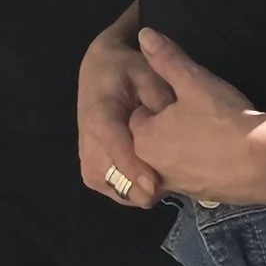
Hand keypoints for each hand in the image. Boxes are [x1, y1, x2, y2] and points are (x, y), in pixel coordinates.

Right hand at [80, 10, 171, 204]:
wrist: (99, 73)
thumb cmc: (127, 72)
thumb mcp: (149, 75)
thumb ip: (161, 101)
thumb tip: (174, 129)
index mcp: (100, 119)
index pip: (116, 149)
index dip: (135, 170)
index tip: (154, 185)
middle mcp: (88, 147)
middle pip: (119, 180)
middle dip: (149, 183)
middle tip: (177, 170)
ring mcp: (88, 164)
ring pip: (122, 192)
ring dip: (146, 186)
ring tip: (165, 167)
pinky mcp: (92, 175)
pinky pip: (121, 193)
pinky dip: (139, 187)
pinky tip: (152, 170)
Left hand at [127, 31, 265, 207]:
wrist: (265, 163)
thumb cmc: (222, 119)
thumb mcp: (193, 81)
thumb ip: (166, 58)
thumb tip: (144, 35)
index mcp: (142, 140)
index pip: (138, 114)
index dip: (159, 102)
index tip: (182, 97)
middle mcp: (153, 168)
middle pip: (154, 139)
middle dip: (169, 126)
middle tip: (198, 111)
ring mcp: (179, 186)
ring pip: (175, 158)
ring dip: (187, 146)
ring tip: (213, 129)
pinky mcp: (202, 197)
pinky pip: (196, 175)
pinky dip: (205, 163)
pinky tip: (225, 150)